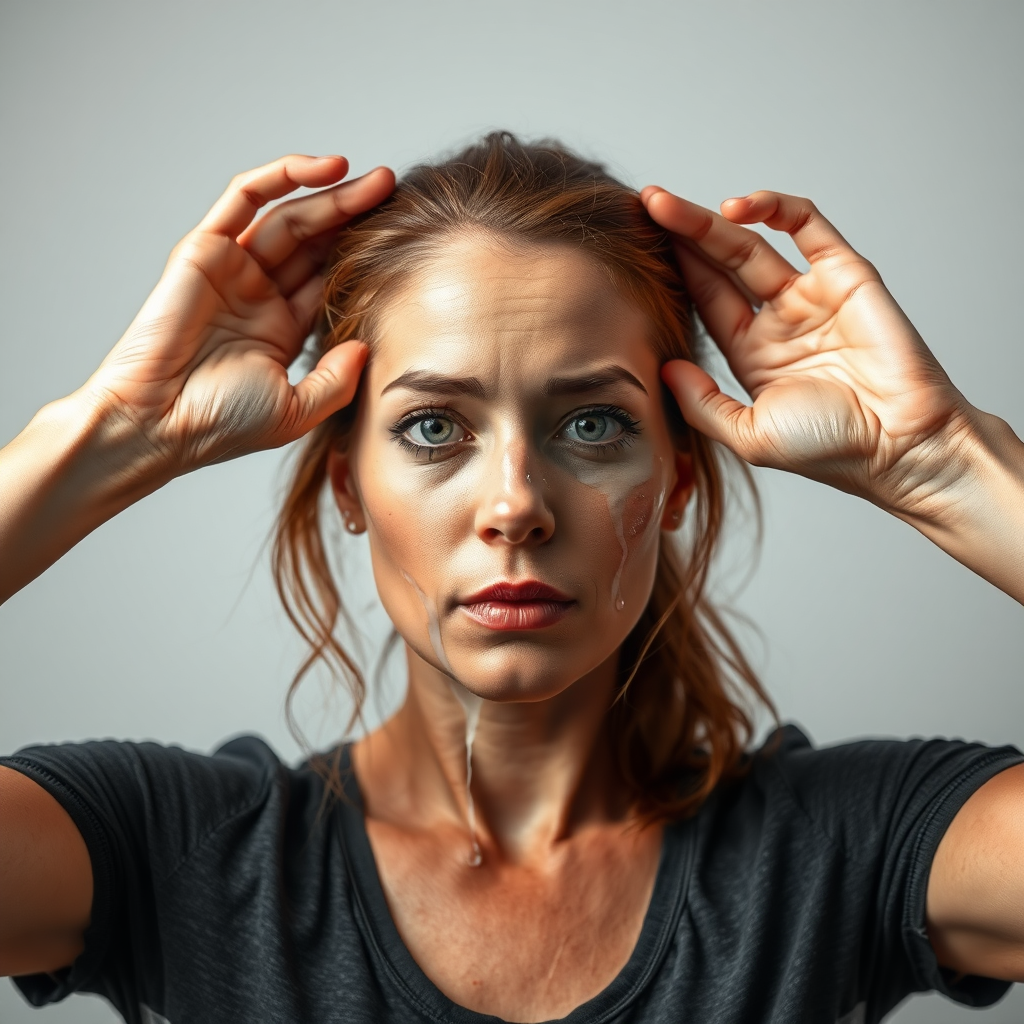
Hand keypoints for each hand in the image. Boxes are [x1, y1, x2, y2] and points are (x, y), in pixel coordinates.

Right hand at [84, 154, 394, 476]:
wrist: (160, 423)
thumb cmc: (221, 425)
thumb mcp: (297, 410)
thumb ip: (337, 380)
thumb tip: (368, 345)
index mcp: (283, 328)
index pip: (330, 279)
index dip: (363, 255)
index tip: (404, 238)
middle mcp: (259, 293)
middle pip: (315, 242)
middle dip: (355, 214)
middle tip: (394, 190)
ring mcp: (232, 268)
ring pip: (289, 216)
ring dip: (332, 193)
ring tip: (376, 180)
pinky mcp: (204, 248)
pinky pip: (245, 198)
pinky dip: (282, 176)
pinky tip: (328, 169)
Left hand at [643, 187, 974, 517]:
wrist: (901, 446)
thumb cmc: (831, 449)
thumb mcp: (749, 435)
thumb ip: (703, 403)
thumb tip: (665, 367)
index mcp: (751, 354)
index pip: (703, 300)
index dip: (671, 271)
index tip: (634, 247)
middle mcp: (777, 320)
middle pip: (719, 264)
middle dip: (680, 235)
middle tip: (643, 205)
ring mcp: (810, 295)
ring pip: (752, 243)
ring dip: (709, 221)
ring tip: (665, 206)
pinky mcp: (846, 275)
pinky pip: (808, 228)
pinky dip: (776, 210)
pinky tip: (735, 208)